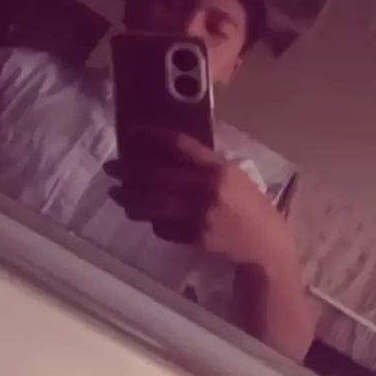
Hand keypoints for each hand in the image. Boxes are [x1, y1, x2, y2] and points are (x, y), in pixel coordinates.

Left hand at [104, 127, 276, 262]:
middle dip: (128, 171)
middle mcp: (207, 188)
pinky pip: (163, 227)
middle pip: (157, 175)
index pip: (178, 145)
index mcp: (218, 168)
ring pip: (153, 204)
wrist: (265, 243)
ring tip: (117, 193)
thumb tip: (165, 153)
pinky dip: (152, 221)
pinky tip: (144, 216)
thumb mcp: (232, 175)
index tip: (130, 132)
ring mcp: (199, 214)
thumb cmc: (249, 204)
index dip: (151, 137)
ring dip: (130, 198)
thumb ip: (204, 164)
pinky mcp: (194, 237)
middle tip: (110, 168)